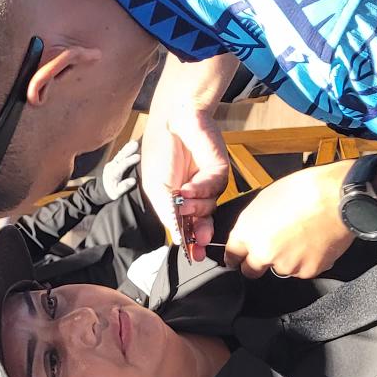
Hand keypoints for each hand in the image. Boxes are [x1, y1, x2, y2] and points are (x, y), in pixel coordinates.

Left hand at [99, 139, 141, 200]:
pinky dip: (125, 149)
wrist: (101, 189)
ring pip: (120, 154)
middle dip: (128, 150)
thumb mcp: (116, 193)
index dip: (130, 160)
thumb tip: (134, 180)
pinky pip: (120, 154)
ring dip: (127, 147)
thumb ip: (124, 187)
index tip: (138, 156)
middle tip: (136, 144)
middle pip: (120, 157)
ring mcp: (112, 163)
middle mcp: (112, 166)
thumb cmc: (111, 192)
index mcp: (113, 174)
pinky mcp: (114, 162)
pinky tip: (131, 143)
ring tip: (135, 142)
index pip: (122, 165)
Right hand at [139, 108, 229, 261]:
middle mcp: (196, 196)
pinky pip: (214, 189)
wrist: (174, 121)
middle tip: (199, 243)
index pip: (188, 226)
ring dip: (195, 207)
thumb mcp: (156, 186)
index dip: (192, 242)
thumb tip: (176, 237)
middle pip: (204, 223)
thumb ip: (167, 212)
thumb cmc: (161, 151)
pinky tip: (188, 186)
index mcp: (179, 200)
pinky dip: (200, 190)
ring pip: (209, 208)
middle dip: (201, 234)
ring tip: (182, 197)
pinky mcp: (219, 172)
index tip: (193, 256)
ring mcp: (209, 184)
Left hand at [222, 163, 356, 278]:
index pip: (232, 255)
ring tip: (301, 236)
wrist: (338, 197)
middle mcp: (263, 252)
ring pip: (280, 269)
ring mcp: (286, 265)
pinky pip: (302, 270)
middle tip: (271, 249)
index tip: (236, 259)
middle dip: (257, 263)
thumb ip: (254, 221)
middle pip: (251, 270)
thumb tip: (253, 231)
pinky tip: (314, 241)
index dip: (235, 256)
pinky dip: (306, 260)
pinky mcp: (307, 271)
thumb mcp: (267, 198)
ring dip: (286, 259)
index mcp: (248, 231)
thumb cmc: (305, 189)